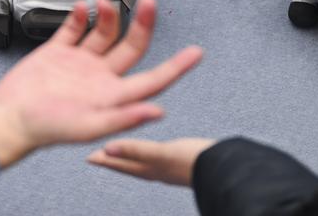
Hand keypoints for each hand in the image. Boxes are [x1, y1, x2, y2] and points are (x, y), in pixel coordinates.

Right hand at [0, 0, 202, 167]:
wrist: (9, 118)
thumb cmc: (47, 128)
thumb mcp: (89, 126)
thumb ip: (124, 117)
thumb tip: (158, 111)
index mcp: (112, 96)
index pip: (153, 79)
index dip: (176, 67)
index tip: (196, 52)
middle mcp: (99, 78)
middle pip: (131, 47)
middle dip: (143, 24)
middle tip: (149, 2)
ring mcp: (79, 64)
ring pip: (104, 33)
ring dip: (108, 16)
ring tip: (104, 3)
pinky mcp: (57, 53)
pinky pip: (74, 29)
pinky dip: (79, 17)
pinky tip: (82, 8)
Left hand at [88, 137, 214, 185]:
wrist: (228, 168)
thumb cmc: (196, 162)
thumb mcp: (160, 154)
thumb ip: (135, 150)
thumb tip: (107, 148)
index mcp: (150, 168)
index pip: (121, 164)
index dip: (105, 159)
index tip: (89, 157)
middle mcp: (158, 169)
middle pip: (130, 165)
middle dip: (115, 160)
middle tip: (101, 156)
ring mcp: (171, 167)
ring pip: (144, 162)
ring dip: (132, 157)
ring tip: (125, 153)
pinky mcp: (184, 161)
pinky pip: (159, 156)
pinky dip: (151, 152)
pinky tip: (157, 151)